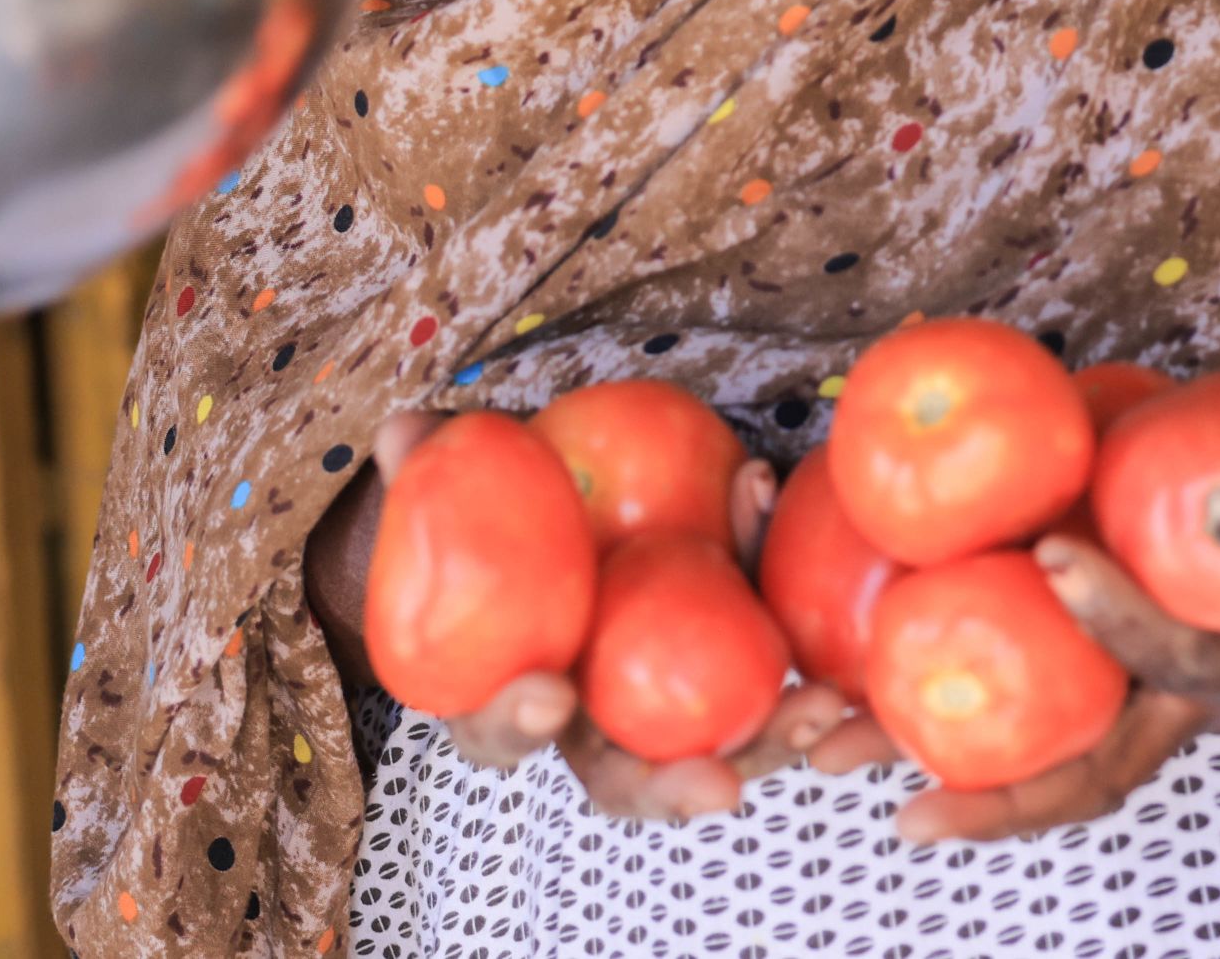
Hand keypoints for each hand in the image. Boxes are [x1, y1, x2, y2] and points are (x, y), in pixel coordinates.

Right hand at [305, 409, 851, 820]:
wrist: (560, 495)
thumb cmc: (492, 506)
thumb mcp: (450, 481)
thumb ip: (426, 464)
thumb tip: (401, 431)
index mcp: (505, 693)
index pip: (499, 732)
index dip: (515, 723)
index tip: (549, 691)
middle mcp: (589, 717)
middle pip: (625, 776)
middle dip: (671, 788)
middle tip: (718, 784)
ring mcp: (664, 698)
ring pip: (716, 747)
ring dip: (770, 740)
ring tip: (818, 710)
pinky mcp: (729, 657)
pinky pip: (764, 653)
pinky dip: (794, 622)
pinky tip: (802, 557)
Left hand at [808, 474, 1219, 844]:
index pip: (1171, 657)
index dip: (1118, 617)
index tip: (1056, 556)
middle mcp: (1158, 702)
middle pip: (1068, 762)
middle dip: (984, 790)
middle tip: (893, 800)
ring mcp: (1109, 682)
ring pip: (1005, 732)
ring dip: (911, 740)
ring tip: (819, 743)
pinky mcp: (1068, 649)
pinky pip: (986, 670)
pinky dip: (908, 673)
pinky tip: (833, 661)